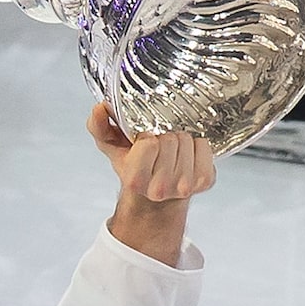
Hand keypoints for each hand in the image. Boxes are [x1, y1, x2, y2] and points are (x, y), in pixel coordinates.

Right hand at [88, 104, 214, 266]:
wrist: (157, 197)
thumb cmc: (134, 166)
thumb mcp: (111, 147)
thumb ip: (99, 126)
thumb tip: (99, 108)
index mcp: (135, 180)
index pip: (149, 144)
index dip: (146, 138)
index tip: (143, 146)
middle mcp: (161, 189)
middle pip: (170, 139)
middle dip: (164, 138)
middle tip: (159, 151)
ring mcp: (185, 187)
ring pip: (187, 140)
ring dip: (180, 141)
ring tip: (172, 154)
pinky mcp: (205, 182)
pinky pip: (205, 145)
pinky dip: (198, 145)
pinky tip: (188, 157)